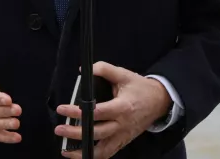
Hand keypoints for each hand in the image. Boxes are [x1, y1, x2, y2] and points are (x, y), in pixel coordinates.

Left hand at [55, 62, 171, 158]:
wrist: (160, 101)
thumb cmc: (140, 88)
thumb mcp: (124, 74)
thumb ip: (104, 69)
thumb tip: (84, 70)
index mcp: (122, 107)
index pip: (97, 112)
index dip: (78, 112)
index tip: (63, 109)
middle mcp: (122, 124)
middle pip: (96, 133)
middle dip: (75, 133)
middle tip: (59, 129)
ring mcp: (123, 135)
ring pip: (102, 150)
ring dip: (82, 151)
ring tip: (65, 150)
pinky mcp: (123, 141)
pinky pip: (108, 153)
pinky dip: (94, 157)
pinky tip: (81, 155)